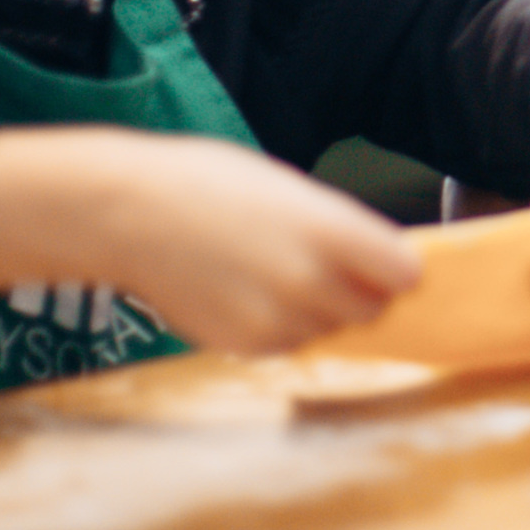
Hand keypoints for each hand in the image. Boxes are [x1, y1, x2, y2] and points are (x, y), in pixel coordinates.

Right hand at [0, 127, 422, 353]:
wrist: (125, 214)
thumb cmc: (205, 184)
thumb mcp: (288, 188)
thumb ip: (338, 227)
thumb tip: (378, 259)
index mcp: (329, 231)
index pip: (404, 273)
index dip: (396, 266)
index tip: (385, 260)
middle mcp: (310, 281)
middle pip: (371, 308)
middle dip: (359, 291)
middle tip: (325, 264)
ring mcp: (276, 319)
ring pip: (327, 330)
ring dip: (317, 310)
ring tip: (272, 271)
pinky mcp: (244, 346)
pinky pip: (287, 344)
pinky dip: (280, 325)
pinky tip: (246, 291)